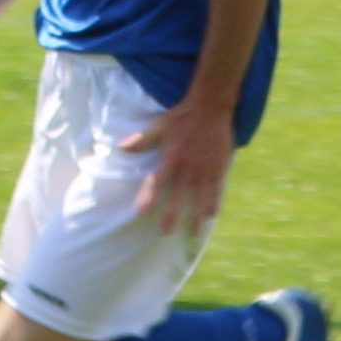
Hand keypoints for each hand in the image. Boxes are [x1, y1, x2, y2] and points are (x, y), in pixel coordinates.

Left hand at [135, 97, 233, 239]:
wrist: (211, 107)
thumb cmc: (183, 116)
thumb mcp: (160, 125)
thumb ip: (143, 140)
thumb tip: (121, 148)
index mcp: (172, 157)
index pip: (158, 181)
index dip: (149, 197)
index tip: (141, 212)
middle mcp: (188, 167)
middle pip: (179, 196)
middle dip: (172, 215)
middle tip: (165, 232)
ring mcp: (205, 169)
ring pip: (200, 197)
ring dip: (196, 216)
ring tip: (192, 233)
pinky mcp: (219, 168)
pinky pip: (217, 189)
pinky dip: (214, 203)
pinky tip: (212, 215)